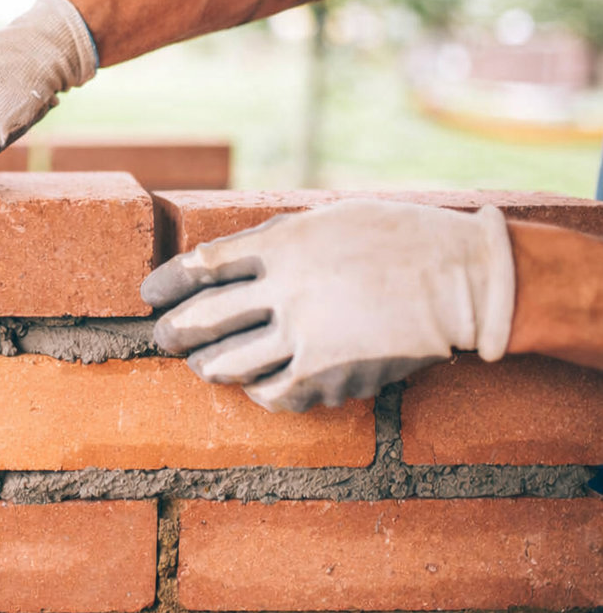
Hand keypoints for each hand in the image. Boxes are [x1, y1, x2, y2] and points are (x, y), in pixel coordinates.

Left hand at [141, 200, 516, 411]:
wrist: (463, 280)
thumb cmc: (397, 240)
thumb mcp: (328, 218)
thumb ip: (275, 238)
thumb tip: (225, 259)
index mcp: (282, 244)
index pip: (201, 265)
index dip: (167, 283)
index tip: (149, 295)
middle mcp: (286, 290)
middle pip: (202, 318)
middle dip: (172, 332)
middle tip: (162, 338)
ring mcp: (305, 336)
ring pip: (227, 364)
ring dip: (206, 367)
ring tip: (203, 365)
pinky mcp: (328, 375)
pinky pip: (271, 394)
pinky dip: (257, 392)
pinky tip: (256, 387)